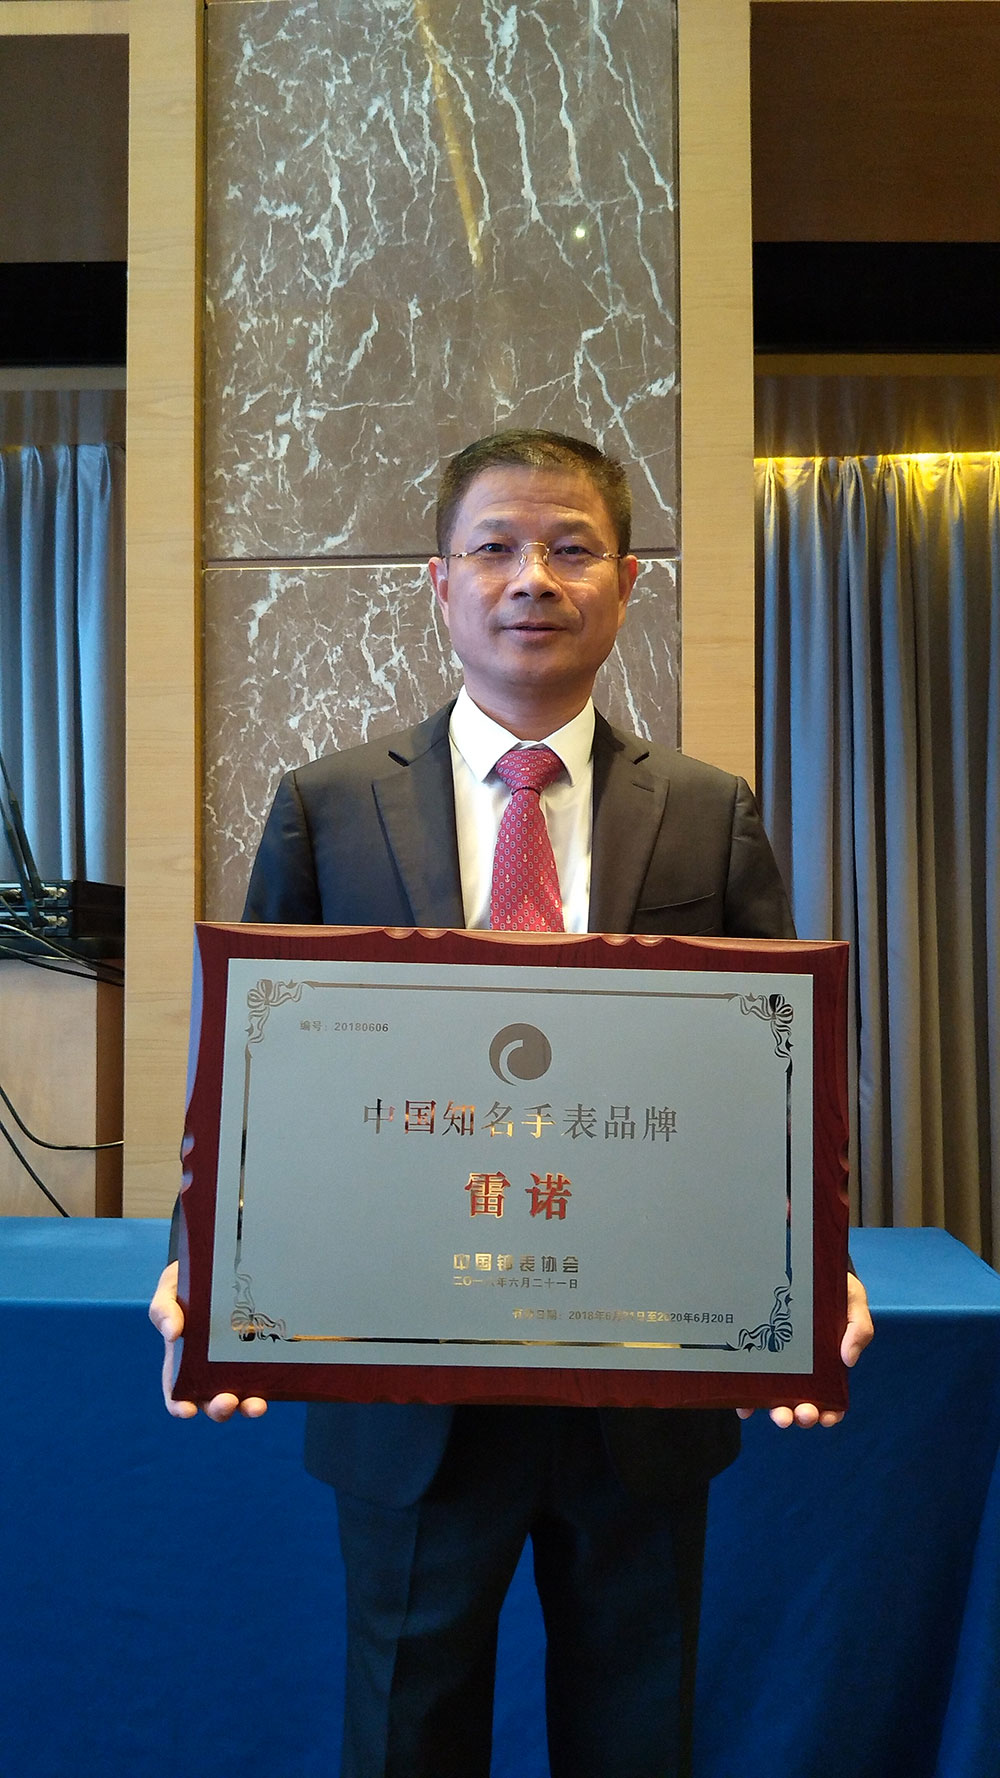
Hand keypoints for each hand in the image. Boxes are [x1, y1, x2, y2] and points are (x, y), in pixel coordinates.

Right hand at [149, 1261, 267, 1421]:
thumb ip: (164, 1310)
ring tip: (257, 1406)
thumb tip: (172, 1334)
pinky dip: (273, 1384)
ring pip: (243, 1396)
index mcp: (183, 1360)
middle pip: (213, 1401)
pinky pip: (269, 1375)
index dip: (180, 1406)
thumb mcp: (170, 1291)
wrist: (221, 1265)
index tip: (187, 1410)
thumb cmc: (188, 1282)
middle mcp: (211, 1369)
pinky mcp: (263, 1352)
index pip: (177, 1392)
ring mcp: (239, 1363)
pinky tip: (281, 1381)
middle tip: (228, 1401)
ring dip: (249, 1407)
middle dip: (220, 1409)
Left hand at [736, 1271, 873, 1428]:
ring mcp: (775, 1364)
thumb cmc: (834, 1288)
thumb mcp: (854, 1302)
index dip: (830, 1413)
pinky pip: (747, 1381)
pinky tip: (744, 1406)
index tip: (828, 1418)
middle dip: (801, 1415)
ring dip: (777, 1413)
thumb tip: (848, 1360)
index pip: (830, 1399)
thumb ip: (859, 1328)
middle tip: (803, 1414)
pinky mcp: (754, 1354)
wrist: (805, 1266)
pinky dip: (746, 1399)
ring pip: (774, 1398)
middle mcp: (800, 1369)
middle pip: (800, 1402)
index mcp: (826, 1364)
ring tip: (779, 1415)